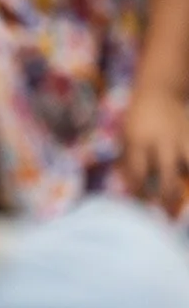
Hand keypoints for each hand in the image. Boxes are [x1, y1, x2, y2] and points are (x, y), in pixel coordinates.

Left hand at [122, 84, 188, 212]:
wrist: (159, 90)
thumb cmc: (137, 120)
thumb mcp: (124, 137)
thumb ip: (127, 161)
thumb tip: (129, 191)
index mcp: (138, 143)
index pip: (138, 176)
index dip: (140, 195)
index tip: (141, 208)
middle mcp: (162, 142)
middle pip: (166, 177)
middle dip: (166, 199)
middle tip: (165, 217)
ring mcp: (182, 138)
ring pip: (188, 167)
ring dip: (187, 186)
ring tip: (183, 204)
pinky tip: (187, 183)